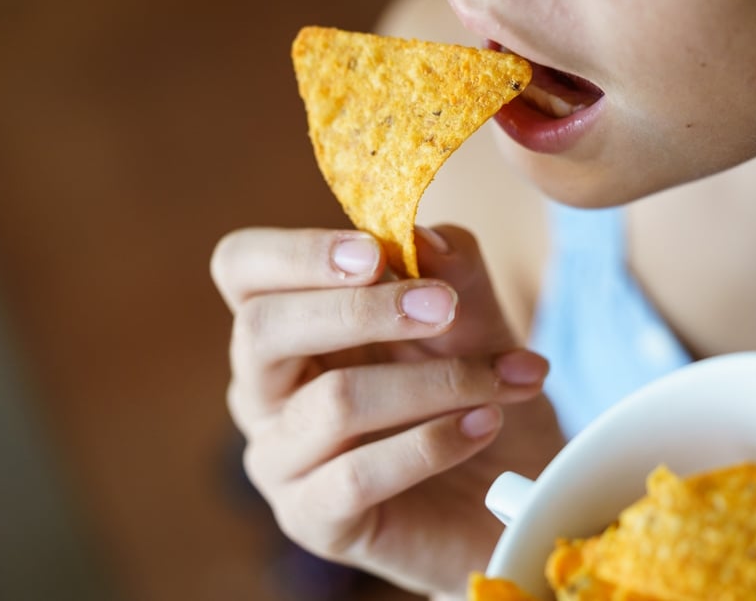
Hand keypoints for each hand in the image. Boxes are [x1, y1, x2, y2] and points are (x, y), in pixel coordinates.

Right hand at [211, 224, 565, 596]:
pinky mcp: (312, 519)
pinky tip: (484, 426)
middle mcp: (266, 390)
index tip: (376, 251)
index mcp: (290, 325)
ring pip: (330, 403)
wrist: (513, 491)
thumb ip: (455, 272)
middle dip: (360, 310)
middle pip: (261, 329)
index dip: (297, 252)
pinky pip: (356, 477)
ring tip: (504, 379)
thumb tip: (423, 236)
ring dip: (432, 383)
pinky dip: (431, 444)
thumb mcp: (476, 321)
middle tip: (445, 307)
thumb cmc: (474, 393)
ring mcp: (282, 459)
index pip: (242, 267)